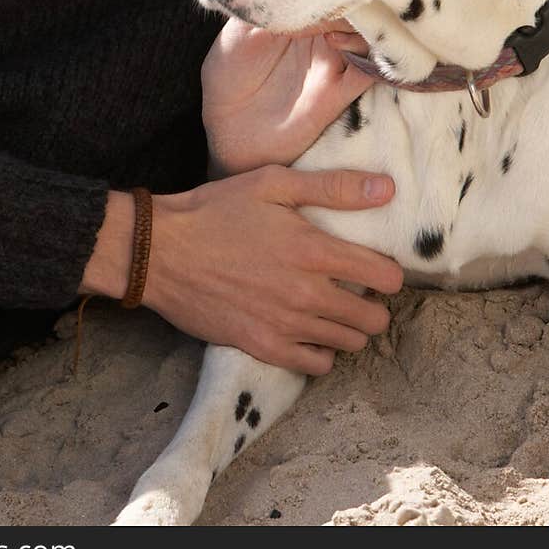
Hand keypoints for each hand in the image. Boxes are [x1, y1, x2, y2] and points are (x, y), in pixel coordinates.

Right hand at [144, 165, 402, 373]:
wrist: (160, 252)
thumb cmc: (216, 210)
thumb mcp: (273, 183)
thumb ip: (333, 187)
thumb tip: (387, 190)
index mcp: (314, 250)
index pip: (385, 276)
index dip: (388, 272)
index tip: (376, 266)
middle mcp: (306, 293)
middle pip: (373, 318)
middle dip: (373, 304)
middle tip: (356, 291)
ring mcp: (285, 325)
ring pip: (348, 343)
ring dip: (349, 328)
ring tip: (334, 309)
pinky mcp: (262, 347)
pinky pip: (316, 366)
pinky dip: (321, 352)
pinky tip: (310, 332)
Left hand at [202, 17, 375, 174]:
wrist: (226, 126)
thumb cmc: (228, 73)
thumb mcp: (241, 29)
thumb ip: (271, 6)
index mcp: (301, 15)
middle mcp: (323, 36)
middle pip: (357, 8)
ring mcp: (334, 62)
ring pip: (370, 36)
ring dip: (362, 25)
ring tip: (331, 28)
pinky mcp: (339, 92)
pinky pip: (370, 71)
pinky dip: (370, 56)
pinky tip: (339, 46)